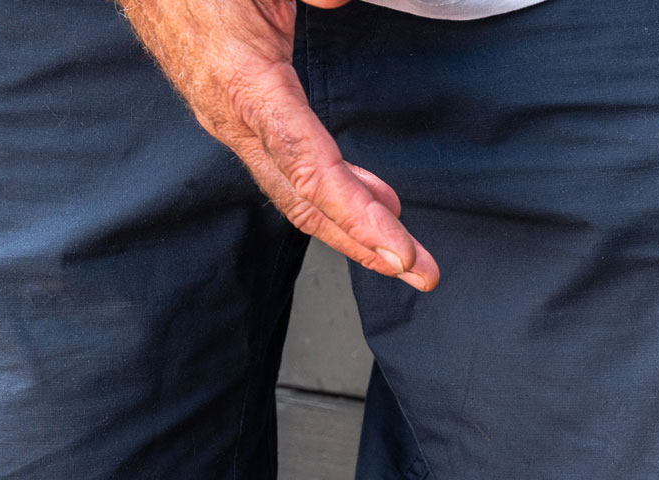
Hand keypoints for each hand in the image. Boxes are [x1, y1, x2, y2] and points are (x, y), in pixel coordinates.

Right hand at [119, 0, 437, 290]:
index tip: (399, 251)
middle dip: (368, 244)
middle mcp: (236, 117)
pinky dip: (336, 192)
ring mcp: (235, 120)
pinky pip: (292, 166)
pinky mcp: (242, 114)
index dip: (356, 216)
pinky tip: (372, 201)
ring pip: (299, 191)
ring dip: (355, 225)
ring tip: (405, 253)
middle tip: (424, 273)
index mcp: (245, 87)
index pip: (309, 169)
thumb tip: (336, 2)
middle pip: (307, 200)